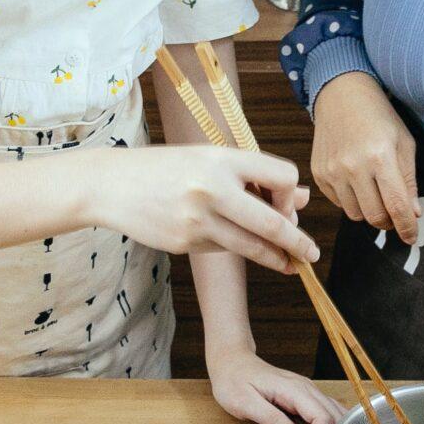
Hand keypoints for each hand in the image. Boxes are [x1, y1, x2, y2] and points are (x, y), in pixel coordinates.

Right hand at [91, 145, 319, 273]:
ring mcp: (198, 219)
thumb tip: (301, 197)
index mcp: (222, 158)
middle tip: (311, 256)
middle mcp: (213, 188)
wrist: (112, 184)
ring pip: (251, 245)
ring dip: (275, 258)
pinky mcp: (185, 243)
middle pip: (272, 222)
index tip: (287, 205)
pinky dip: (233, 249)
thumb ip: (254, 177)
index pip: (281, 176)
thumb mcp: (209, 161)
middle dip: (297, 242)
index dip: (290, 194)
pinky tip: (230, 242)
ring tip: (289, 265)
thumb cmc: (165, 169)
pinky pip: (222, 250)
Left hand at [206, 341, 340, 423]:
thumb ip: (272, 420)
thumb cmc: (234, 381)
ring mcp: (307, 390)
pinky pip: (327, 409)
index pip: (323, 417)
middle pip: (334, 416)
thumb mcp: (246, 403)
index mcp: (294, 390)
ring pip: (335, 412)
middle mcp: (306, 388)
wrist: (232, 362)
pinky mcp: (305, 395)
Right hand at [310, 71, 420, 241]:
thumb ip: (409, 180)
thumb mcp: (404, 143)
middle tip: (395, 214)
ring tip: (375, 193)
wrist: (342, 95)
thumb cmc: (379, 117)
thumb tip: (413, 213)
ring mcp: (333, 171)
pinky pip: (338, 203)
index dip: (407, 227)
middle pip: (375, 217)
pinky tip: (357, 182)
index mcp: (380, 157)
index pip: (397, 207)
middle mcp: (353, 167)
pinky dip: (352, 201)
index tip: (412, 237)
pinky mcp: (319, 173)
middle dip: (389, 222)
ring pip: (355, 215)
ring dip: (370, 211)